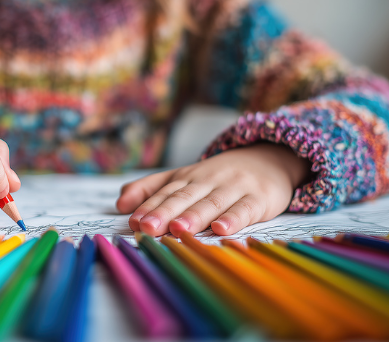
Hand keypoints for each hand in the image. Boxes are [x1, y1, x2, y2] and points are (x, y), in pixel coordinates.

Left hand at [115, 144, 309, 236]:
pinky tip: (221, 229)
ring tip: (177, 229)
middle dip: (164, 213)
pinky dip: (233, 219)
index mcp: (187, 178)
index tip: (133, 222)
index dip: (148, 207)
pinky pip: (244, 209)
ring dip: (194, 216)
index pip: (165, 193)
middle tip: (147, 228)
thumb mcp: (184, 177)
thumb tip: (120, 203)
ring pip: (211, 203)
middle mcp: (207, 181)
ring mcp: (233, 188)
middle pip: (183, 198)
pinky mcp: (258, 198)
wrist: (269, 159)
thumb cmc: (219, 177)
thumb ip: (151, 188)